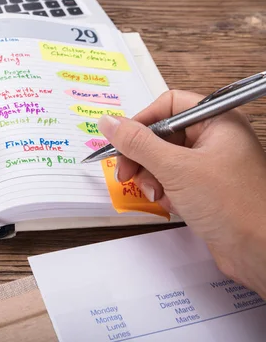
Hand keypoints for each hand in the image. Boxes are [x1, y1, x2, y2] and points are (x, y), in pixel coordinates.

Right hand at [97, 90, 265, 297]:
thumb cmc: (232, 205)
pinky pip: (174, 181)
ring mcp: (212, 165)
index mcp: (218, 121)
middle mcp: (216, 138)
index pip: (169, 105)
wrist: (261, 253)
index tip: (122, 142)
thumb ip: (137, 143)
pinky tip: (172, 206)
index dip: (142, 121)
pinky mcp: (207, 189)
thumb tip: (108, 122)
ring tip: (158, 195)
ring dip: (153, 178)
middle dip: (143, 156)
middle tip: (127, 174)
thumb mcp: (176, 169)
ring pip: (164, 160)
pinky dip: (166, 192)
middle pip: (162, 134)